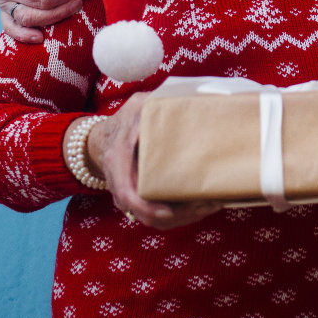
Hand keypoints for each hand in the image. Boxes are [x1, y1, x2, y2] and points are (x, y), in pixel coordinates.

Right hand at [83, 93, 220, 228]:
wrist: (105, 138)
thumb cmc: (127, 119)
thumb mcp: (138, 106)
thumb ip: (157, 103)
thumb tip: (194, 98)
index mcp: (118, 160)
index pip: (127, 193)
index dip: (148, 206)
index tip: (169, 210)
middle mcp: (120, 184)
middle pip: (146, 213)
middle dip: (178, 214)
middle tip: (208, 204)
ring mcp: (128, 197)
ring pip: (154, 219)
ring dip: (184, 217)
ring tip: (212, 204)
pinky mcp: (139, 202)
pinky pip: (158, 217)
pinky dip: (180, 216)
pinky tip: (202, 206)